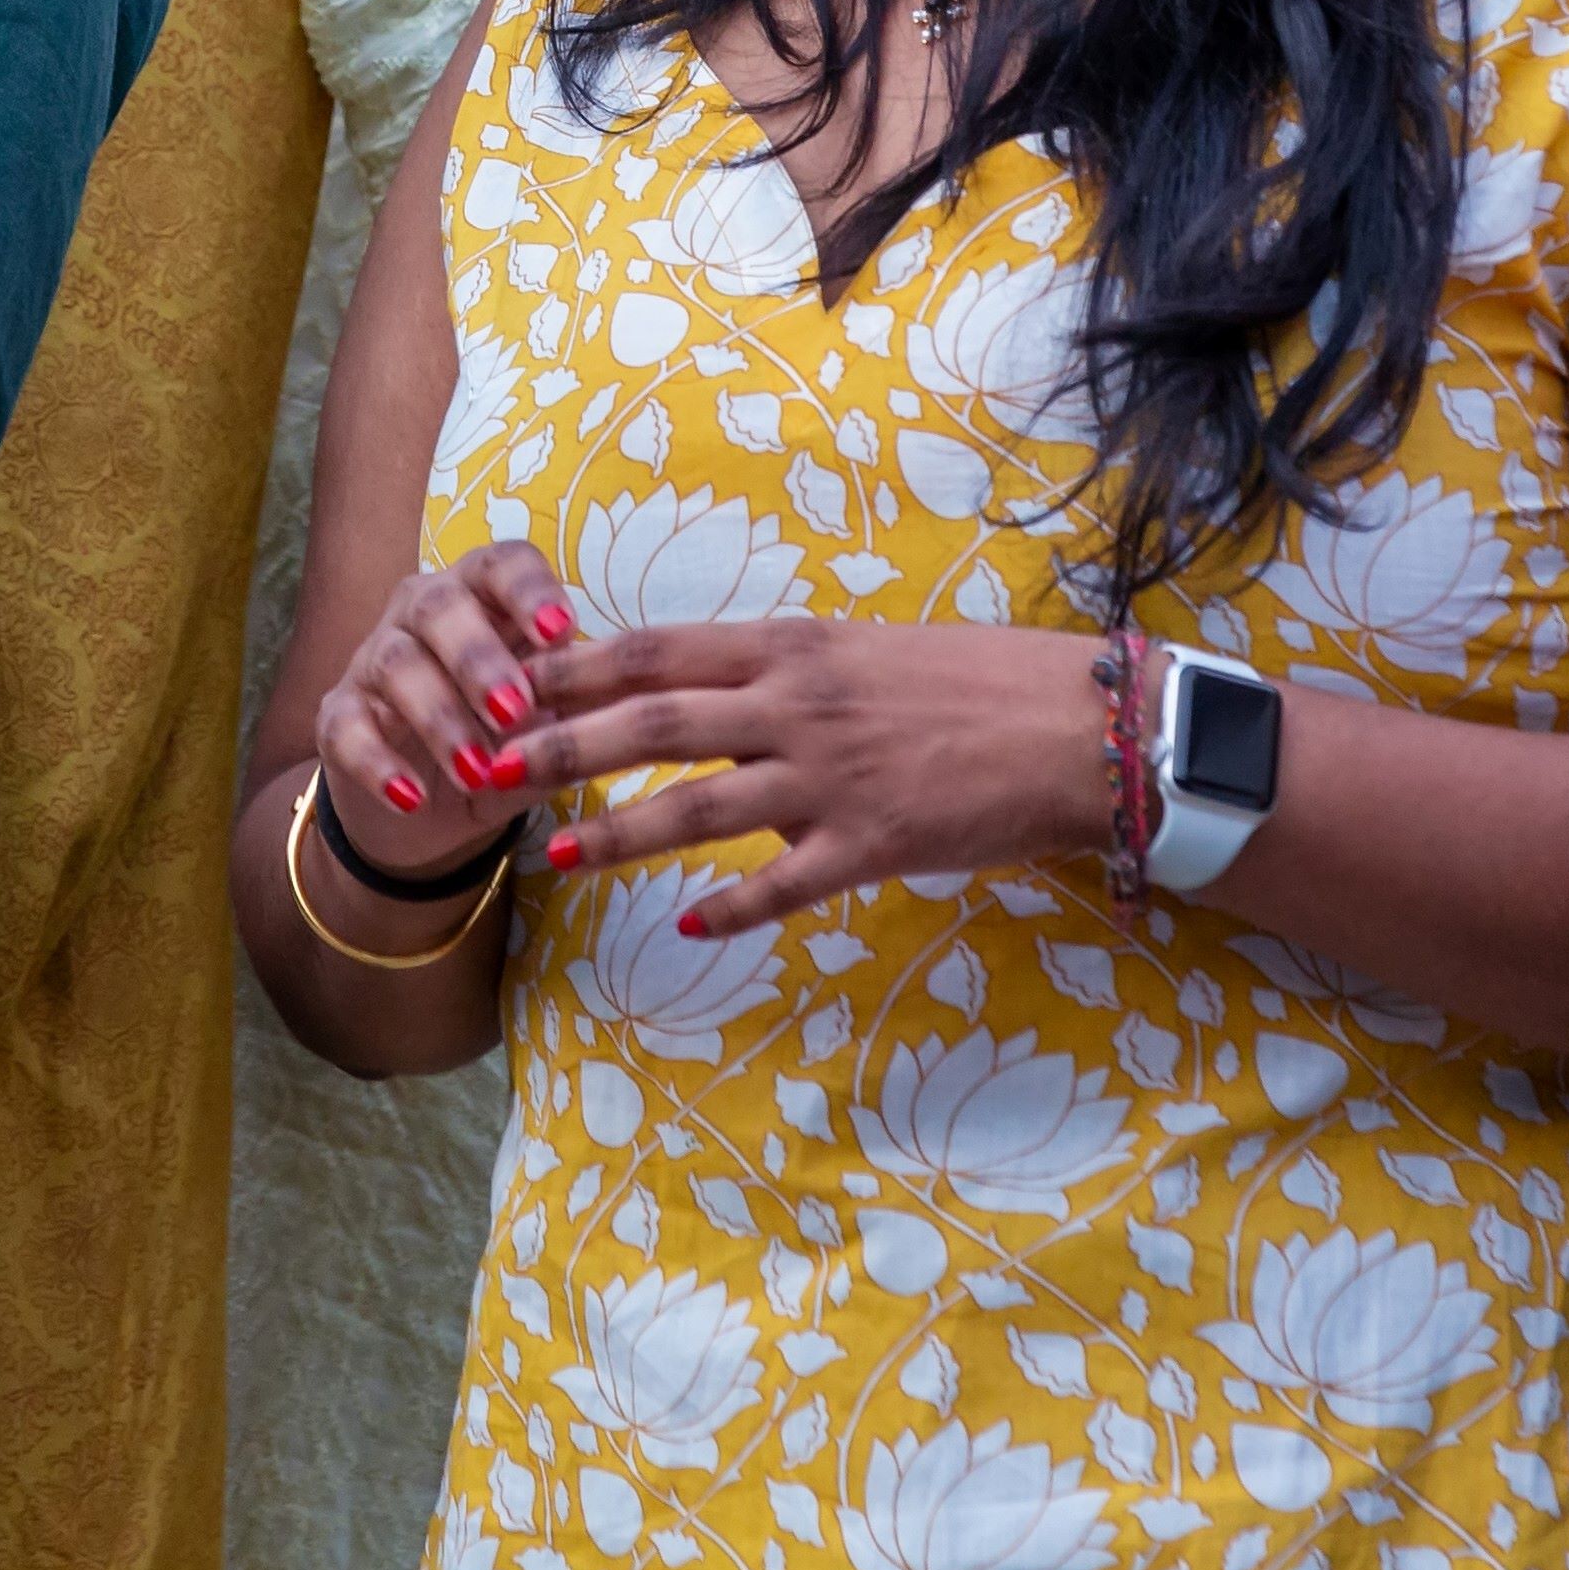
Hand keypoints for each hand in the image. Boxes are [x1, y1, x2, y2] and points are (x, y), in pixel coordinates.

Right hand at [307, 537, 575, 885]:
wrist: (432, 815)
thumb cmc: (502, 747)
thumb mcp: (547, 734)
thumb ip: (575, 717)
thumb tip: (621, 710)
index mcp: (486, 600)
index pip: (504, 566)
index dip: (530, 591)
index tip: (561, 631)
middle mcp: (424, 614)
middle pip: (442, 607)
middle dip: (479, 658)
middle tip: (515, 712)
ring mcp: (375, 661)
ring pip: (397, 664)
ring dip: (440, 717)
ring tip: (475, 770)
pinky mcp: (338, 717)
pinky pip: (347, 727)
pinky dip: (377, 763)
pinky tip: (410, 798)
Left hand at [519, 615, 1105, 938]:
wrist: (1077, 726)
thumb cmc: (978, 679)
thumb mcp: (869, 648)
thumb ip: (790, 667)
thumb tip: (718, 680)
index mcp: (795, 645)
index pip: (659, 650)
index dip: (576, 669)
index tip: (509, 680)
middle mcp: (799, 705)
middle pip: (653, 725)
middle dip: (561, 748)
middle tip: (490, 770)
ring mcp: (831, 777)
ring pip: (698, 808)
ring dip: (618, 836)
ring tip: (553, 859)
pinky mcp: (871, 844)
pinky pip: (783, 883)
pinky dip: (731, 905)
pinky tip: (688, 924)